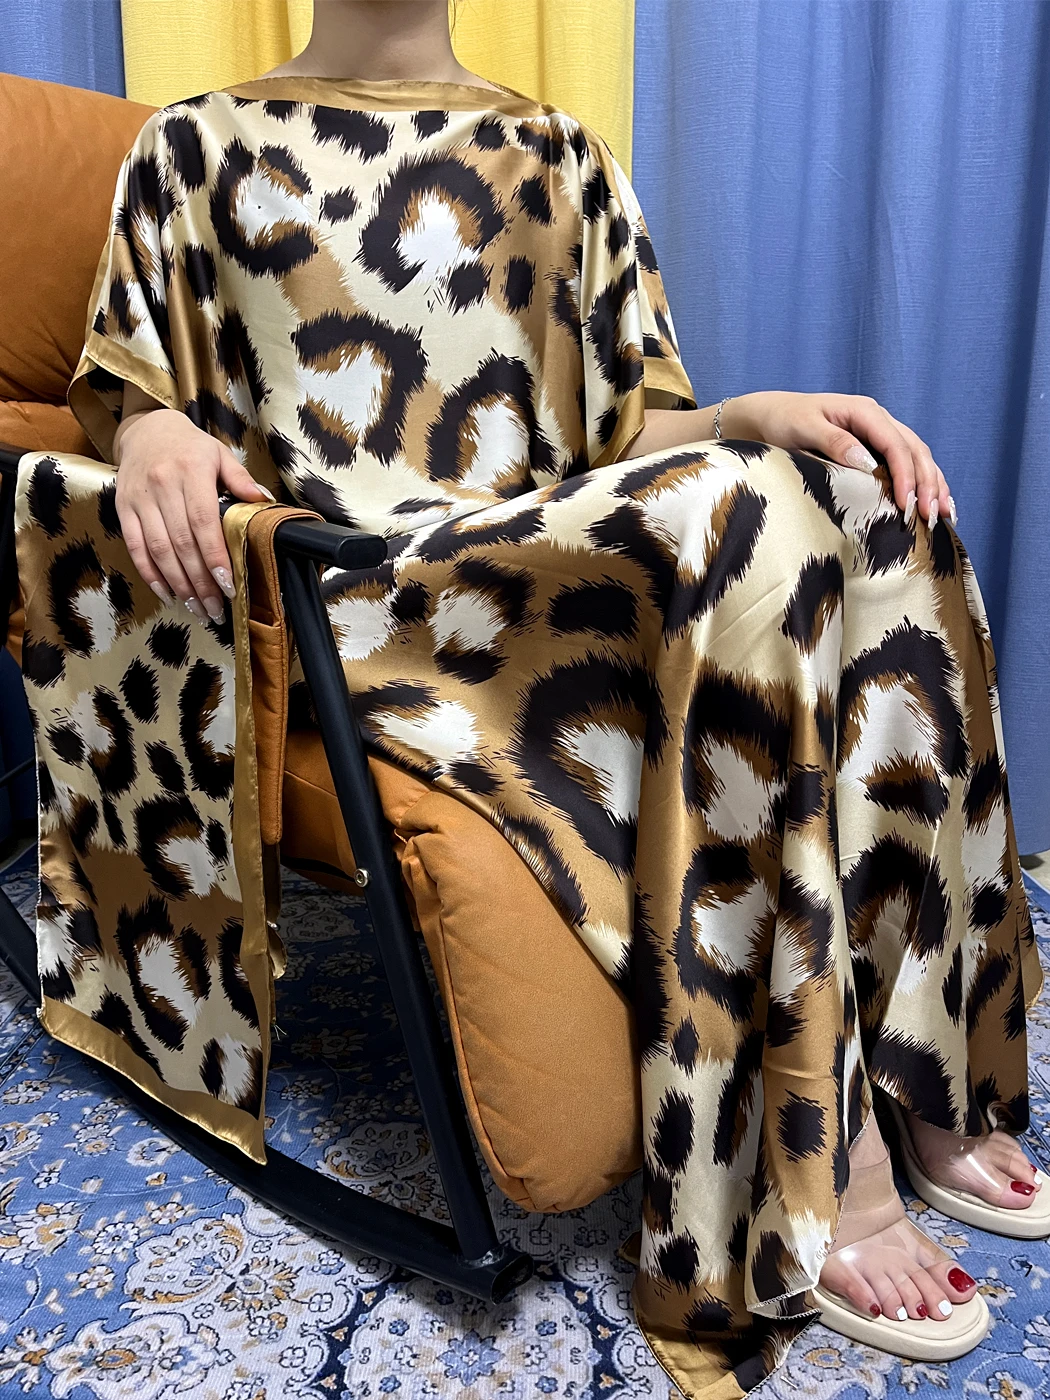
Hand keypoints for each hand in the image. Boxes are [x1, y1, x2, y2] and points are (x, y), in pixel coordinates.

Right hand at [114, 408, 273, 622]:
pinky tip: (167, 592)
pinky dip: (150, 573)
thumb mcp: (219, 454)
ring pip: (158, 550)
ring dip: (178, 583)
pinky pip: (135, 546)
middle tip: (215, 607)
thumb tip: (263, 502)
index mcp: (191, 472)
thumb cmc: (190, 447)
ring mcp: (140, 498)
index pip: (204, 523)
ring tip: (196, 606)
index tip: (228, 585)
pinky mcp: (123, 508)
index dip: (215, 557)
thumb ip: (240, 479)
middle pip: (182, 543)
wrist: (146, 430)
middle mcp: (163, 485)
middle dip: (200, 581)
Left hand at [724, 391, 954, 526]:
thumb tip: (867, 463)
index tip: (908, 505)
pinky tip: (934, 502)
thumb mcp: (804, 428)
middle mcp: (878, 420)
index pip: (896, 445)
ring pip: (919, 457)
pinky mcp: (876, 447)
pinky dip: (922, 483)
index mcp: (865, 412)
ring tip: (946, 514)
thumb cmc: (784, 421)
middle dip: (929, 484)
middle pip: (916, 451)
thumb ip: (835, 442)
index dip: (906, 476)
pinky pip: (907, 463)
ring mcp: (880, 432)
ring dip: (934, 485)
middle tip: (933, 517)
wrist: (770, 416)